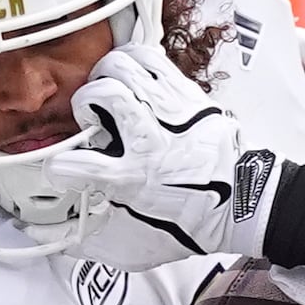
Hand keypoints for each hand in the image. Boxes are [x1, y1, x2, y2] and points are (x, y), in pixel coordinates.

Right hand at [45, 43, 263, 263]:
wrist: (245, 203)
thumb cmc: (195, 220)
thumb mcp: (140, 245)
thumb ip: (95, 241)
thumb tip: (60, 239)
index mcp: (132, 179)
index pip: (78, 165)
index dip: (59, 165)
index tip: (60, 167)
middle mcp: (149, 140)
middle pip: (104, 93)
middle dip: (86, 99)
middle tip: (92, 116)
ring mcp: (170, 112)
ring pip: (126, 66)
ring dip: (108, 74)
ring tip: (110, 89)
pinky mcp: (187, 96)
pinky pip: (154, 59)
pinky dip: (135, 60)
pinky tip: (132, 76)